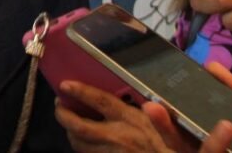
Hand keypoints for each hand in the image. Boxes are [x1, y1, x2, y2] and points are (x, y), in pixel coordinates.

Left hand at [54, 81, 172, 151]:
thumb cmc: (170, 150)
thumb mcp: (172, 132)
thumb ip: (162, 118)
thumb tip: (152, 106)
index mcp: (132, 122)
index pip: (101, 102)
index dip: (81, 91)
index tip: (65, 84)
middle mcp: (116, 138)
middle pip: (79, 126)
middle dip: (63, 114)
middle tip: (58, 105)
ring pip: (78, 143)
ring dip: (70, 131)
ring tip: (68, 120)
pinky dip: (80, 145)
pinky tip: (82, 139)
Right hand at [144, 63, 231, 152]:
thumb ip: (231, 90)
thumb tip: (211, 66)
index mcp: (199, 141)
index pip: (174, 134)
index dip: (161, 122)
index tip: (152, 105)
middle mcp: (204, 152)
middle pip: (183, 148)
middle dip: (178, 133)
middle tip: (197, 118)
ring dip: (215, 145)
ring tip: (228, 126)